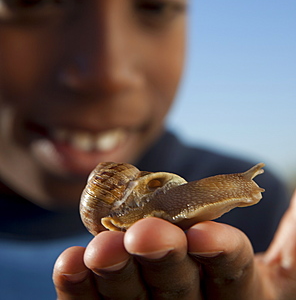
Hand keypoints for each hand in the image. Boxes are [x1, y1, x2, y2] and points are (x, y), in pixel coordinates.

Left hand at [53, 191, 295, 298]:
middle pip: (178, 291)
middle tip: (142, 235)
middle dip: (162, 261)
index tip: (204, 233)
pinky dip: (79, 290)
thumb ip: (294, 232)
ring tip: (99, 249)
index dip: (221, 255)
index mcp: (243, 296)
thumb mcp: (284, 265)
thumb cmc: (243, 272)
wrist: (198, 291)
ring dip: (115, 274)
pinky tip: (69, 264)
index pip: (234, 278)